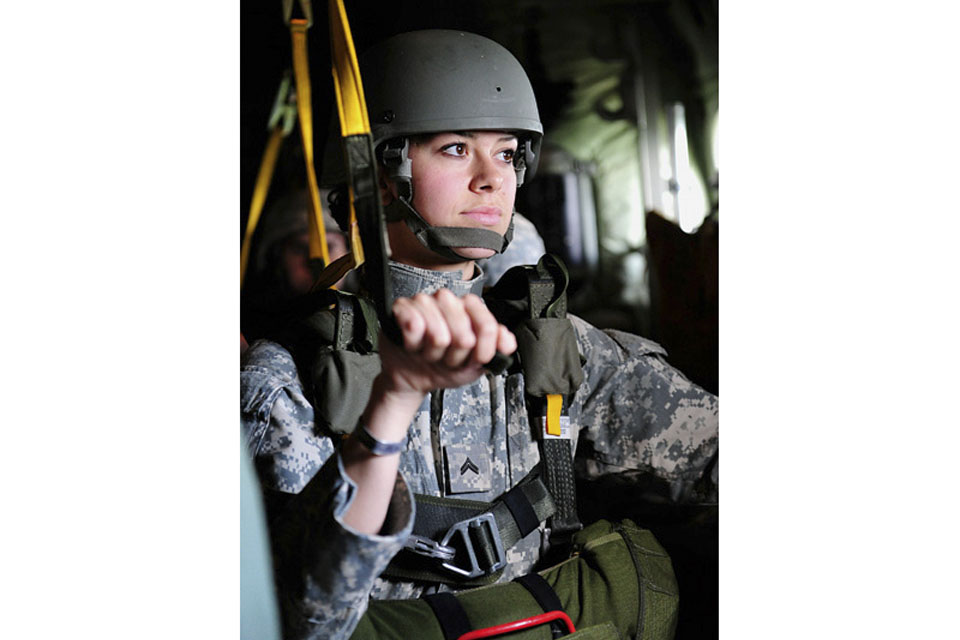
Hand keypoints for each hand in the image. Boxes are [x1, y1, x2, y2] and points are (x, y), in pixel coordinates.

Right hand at [379, 289, 516, 397]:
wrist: (412, 376)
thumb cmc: (442, 365)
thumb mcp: (475, 364)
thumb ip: (496, 350)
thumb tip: (508, 343)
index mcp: (469, 307)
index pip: (488, 326)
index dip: (483, 351)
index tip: (477, 359)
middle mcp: (448, 300)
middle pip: (464, 335)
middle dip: (455, 357)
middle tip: (448, 358)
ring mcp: (424, 301)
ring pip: (439, 335)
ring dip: (434, 354)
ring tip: (430, 353)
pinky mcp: (402, 308)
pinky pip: (414, 327)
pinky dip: (414, 345)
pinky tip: (415, 345)